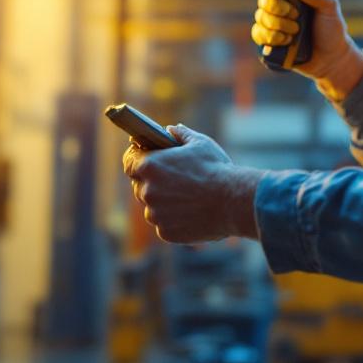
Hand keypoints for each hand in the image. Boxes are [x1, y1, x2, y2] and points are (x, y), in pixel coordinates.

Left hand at [121, 124, 262, 243]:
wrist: (234, 202)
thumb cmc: (216, 169)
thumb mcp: (200, 143)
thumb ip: (181, 135)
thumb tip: (171, 130)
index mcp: (150, 166)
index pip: (129, 162)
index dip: (136, 160)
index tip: (143, 160)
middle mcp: (147, 191)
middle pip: (141, 186)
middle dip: (153, 182)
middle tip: (174, 180)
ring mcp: (155, 214)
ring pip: (152, 207)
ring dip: (163, 203)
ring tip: (186, 198)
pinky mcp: (165, 232)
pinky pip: (164, 224)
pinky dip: (174, 220)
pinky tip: (191, 213)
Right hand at [251, 0, 362, 96]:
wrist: (331, 58)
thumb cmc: (331, 30)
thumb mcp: (330, 9)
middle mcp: (279, 9)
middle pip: (263, 1)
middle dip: (278, 8)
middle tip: (296, 15)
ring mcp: (273, 25)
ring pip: (261, 18)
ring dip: (279, 25)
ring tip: (296, 31)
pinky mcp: (270, 42)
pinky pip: (258, 34)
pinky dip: (272, 37)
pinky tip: (286, 41)